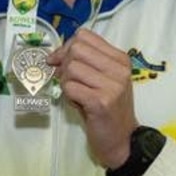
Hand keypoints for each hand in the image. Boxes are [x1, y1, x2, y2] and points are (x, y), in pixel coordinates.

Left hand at [46, 30, 137, 168]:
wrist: (121, 138)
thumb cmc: (107, 107)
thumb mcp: (102, 78)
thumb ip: (85, 62)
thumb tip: (55, 54)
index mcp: (120, 59)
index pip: (84, 36)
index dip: (66, 47)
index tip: (61, 62)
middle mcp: (119, 69)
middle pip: (76, 49)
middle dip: (64, 64)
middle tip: (69, 80)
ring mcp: (112, 85)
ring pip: (71, 68)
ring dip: (66, 82)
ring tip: (77, 95)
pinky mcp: (101, 102)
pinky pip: (70, 87)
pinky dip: (68, 95)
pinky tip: (79, 104)